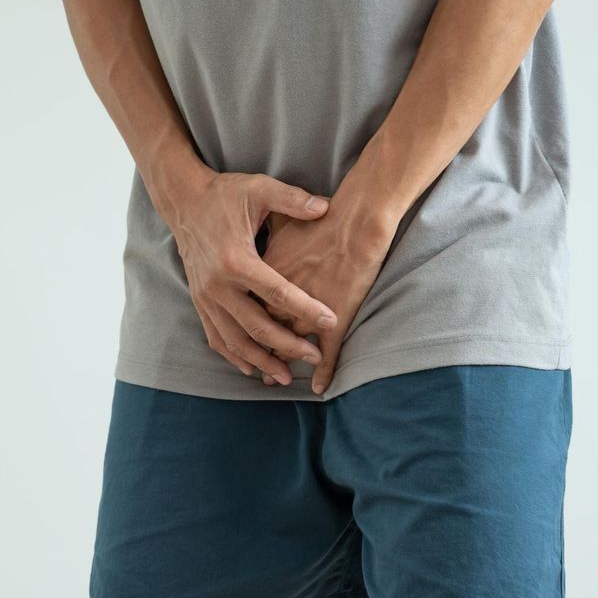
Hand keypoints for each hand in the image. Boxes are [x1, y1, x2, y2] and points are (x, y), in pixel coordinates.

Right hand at [156, 168, 338, 385]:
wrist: (184, 202)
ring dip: (261, 361)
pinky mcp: (199, 302)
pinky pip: (216, 338)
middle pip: (257, 326)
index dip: (306, 309)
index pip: (277, 292)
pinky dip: (235, 356)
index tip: (331, 321)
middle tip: (315, 358)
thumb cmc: (226, 195)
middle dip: (288, 345)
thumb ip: (292, 200)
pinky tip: (253, 369)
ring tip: (286, 377)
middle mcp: (217, 285)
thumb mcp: (259, 189)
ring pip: (235, 340)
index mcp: (236, 259)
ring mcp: (205, 297)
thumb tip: (325, 207)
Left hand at [260, 194, 397, 393]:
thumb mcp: (278, 212)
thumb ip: (265, 229)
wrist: (358, 217)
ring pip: (287, 345)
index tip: (238, 334)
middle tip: (256, 368)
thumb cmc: (322, 214)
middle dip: (257, 351)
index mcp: (258, 272)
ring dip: (281, 363)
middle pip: (259, 330)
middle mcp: (276, 298)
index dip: (240, 321)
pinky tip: (320, 386)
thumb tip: (254, 226)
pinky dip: (323, 370)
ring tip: (277, 379)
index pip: (243, 303)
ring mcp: (305, 311)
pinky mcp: (333, 318)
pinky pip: (326, 351)